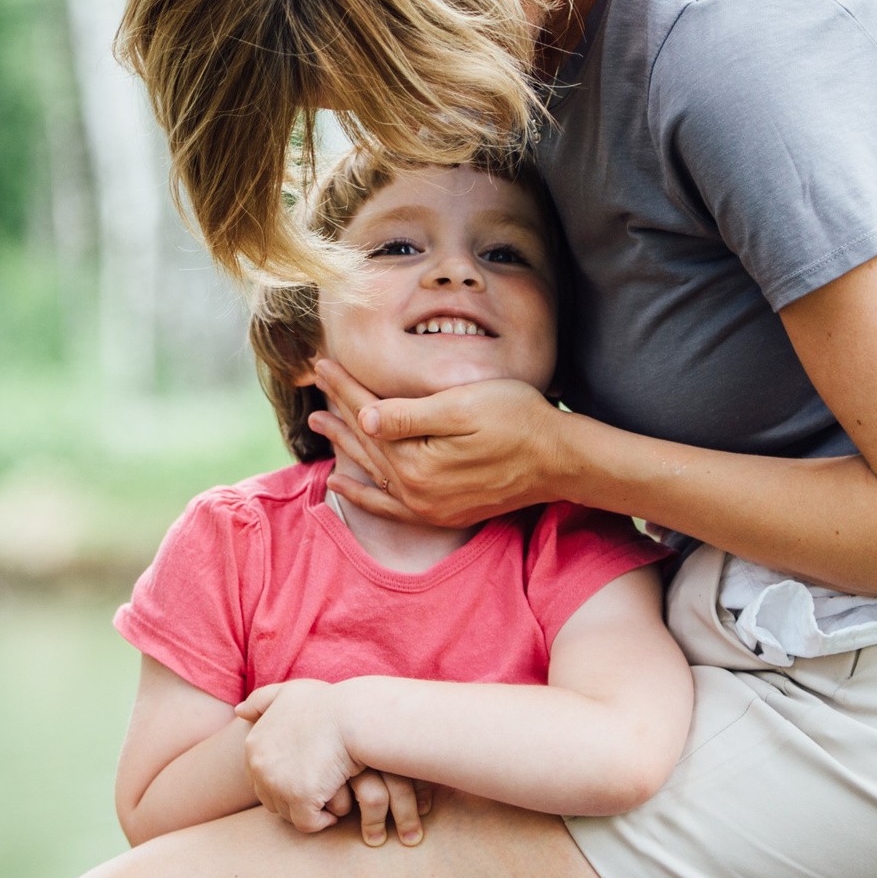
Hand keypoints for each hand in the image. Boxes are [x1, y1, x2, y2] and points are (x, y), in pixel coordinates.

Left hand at [234, 681, 432, 844]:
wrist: (352, 716)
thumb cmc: (327, 703)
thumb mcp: (289, 692)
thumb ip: (261, 700)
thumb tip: (239, 711)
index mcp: (253, 744)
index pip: (259, 778)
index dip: (283, 781)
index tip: (306, 776)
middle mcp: (259, 766)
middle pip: (270, 799)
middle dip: (292, 799)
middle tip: (317, 793)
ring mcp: (277, 784)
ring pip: (287, 813)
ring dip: (306, 811)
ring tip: (327, 801)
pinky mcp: (300, 799)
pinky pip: (306, 824)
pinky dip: (320, 822)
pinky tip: (334, 813)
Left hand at [308, 360, 569, 528]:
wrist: (561, 460)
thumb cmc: (519, 421)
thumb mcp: (464, 407)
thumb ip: (410, 416)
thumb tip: (364, 418)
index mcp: (416, 461)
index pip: (369, 415)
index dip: (344, 387)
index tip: (321, 364)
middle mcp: (415, 491)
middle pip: (366, 441)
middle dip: (339, 410)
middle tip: (314, 385)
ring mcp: (428, 507)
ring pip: (372, 470)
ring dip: (343, 445)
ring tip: (318, 423)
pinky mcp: (442, 514)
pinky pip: (388, 507)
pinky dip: (363, 494)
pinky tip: (341, 484)